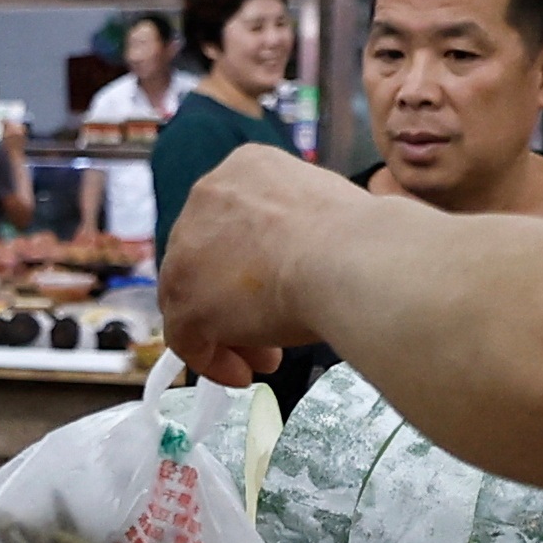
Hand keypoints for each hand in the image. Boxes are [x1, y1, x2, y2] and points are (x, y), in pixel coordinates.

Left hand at [158, 144, 364, 385]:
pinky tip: (242, 374)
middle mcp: (208, 197)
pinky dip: (211, 360)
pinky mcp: (185, 297)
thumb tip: (300, 262)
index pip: (232, 225)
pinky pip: (187, 337)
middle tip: (268, 336)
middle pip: (208, 262)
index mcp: (246, 168)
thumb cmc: (357, 239)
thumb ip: (294, 235)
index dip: (251, 268)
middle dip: (238, 304)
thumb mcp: (323, 220)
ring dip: (227, 335)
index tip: (277, 295)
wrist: (350, 258)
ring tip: (264, 361)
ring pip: (194, 300)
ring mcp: (188, 247)